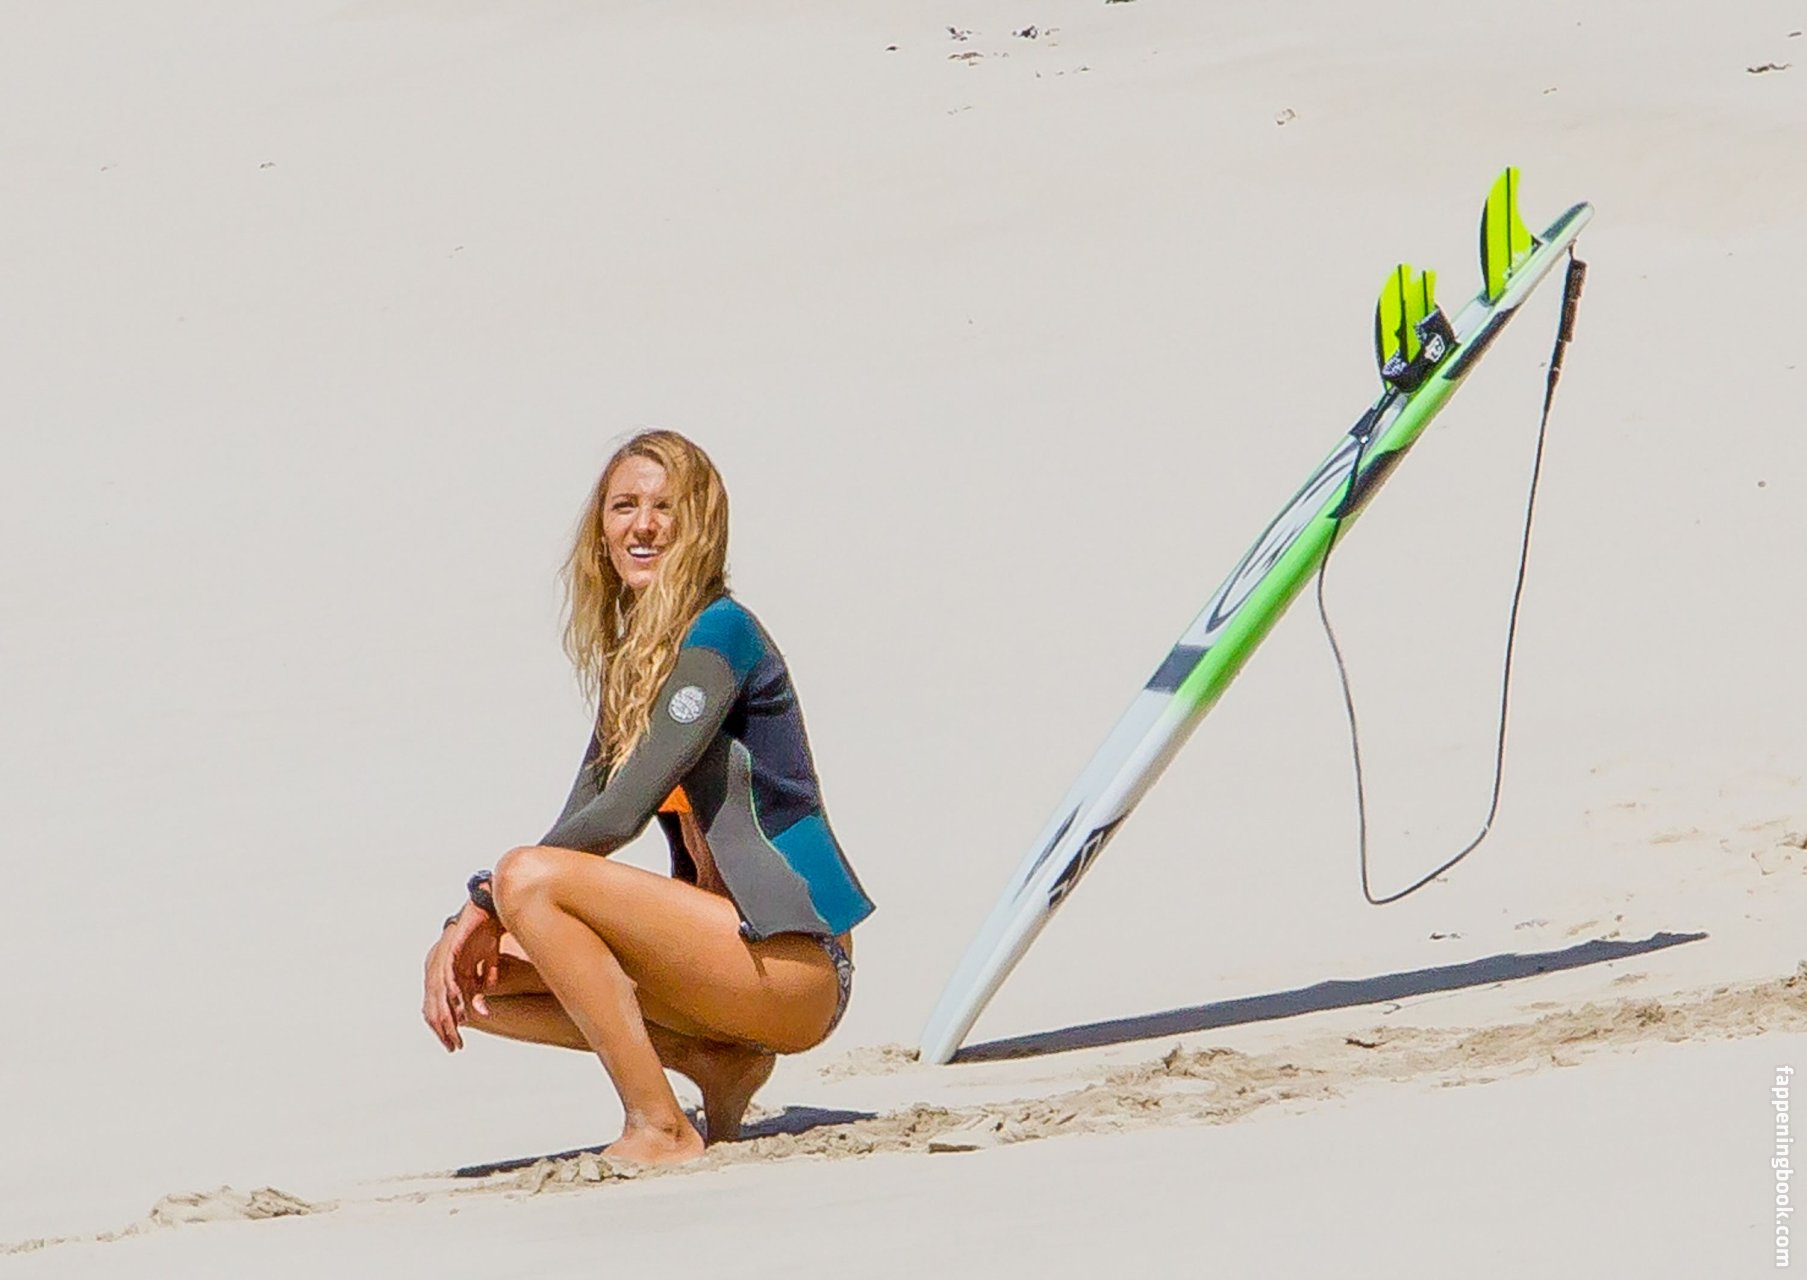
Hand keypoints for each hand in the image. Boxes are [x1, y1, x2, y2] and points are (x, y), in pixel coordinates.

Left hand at [422, 907, 499, 1051]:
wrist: (488, 905)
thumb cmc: (485, 934)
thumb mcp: (486, 965)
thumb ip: (481, 985)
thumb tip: (482, 1009)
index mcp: (445, 974)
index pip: (438, 1008)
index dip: (444, 1028)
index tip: (453, 1045)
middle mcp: (438, 968)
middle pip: (434, 1006)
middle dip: (444, 1029)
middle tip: (453, 1046)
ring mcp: (442, 958)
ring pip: (439, 994)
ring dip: (447, 1015)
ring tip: (455, 1031)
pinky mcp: (450, 949)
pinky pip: (449, 974)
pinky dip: (452, 991)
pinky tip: (458, 1005)